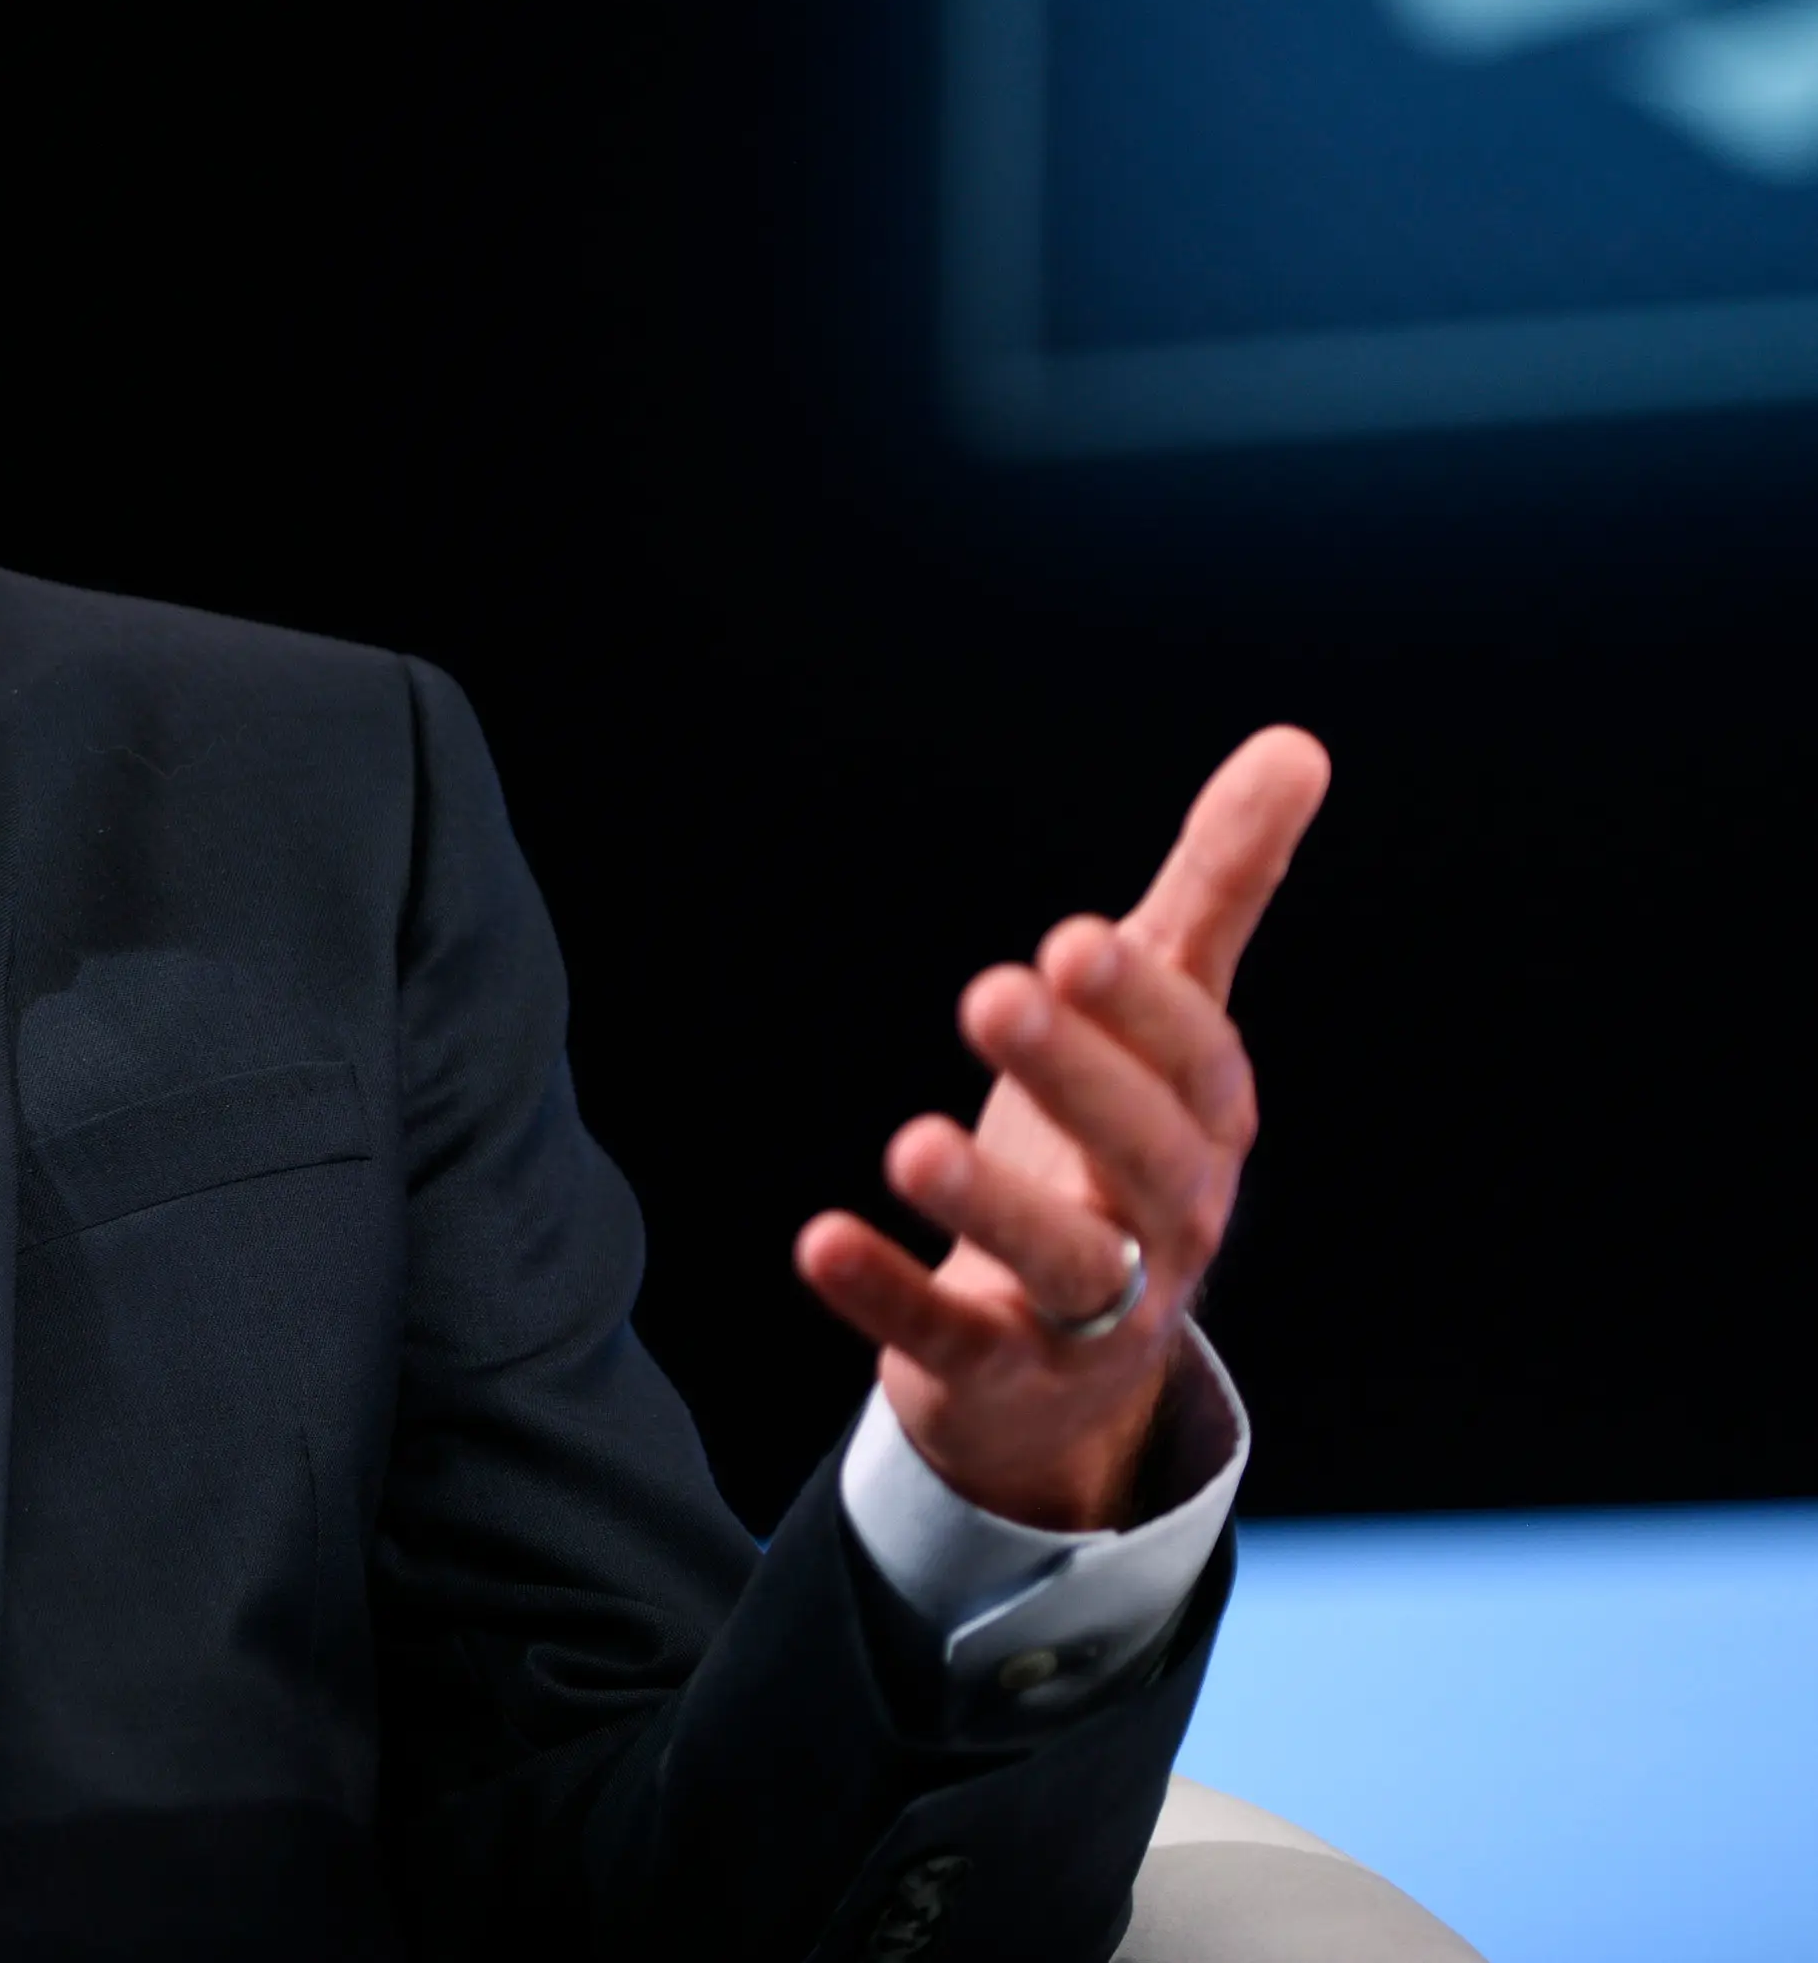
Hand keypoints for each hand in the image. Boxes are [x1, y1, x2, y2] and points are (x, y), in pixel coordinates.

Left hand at [793, 726, 1327, 1531]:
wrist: (1067, 1363)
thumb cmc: (1111, 1150)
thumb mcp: (1161, 1020)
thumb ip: (1218, 889)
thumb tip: (1297, 745)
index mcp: (1202, 1128)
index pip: (1195, 1066)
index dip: (1143, 1010)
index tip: (1073, 940)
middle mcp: (1166, 1222)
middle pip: (1144, 1159)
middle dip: (1078, 1078)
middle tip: (993, 991)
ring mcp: (1091, 1311)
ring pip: (1064, 1264)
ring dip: (990, 1202)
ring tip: (910, 1141)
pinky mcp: (998, 1371)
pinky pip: (951, 1339)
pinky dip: (889, 1296)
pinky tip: (817, 1241)